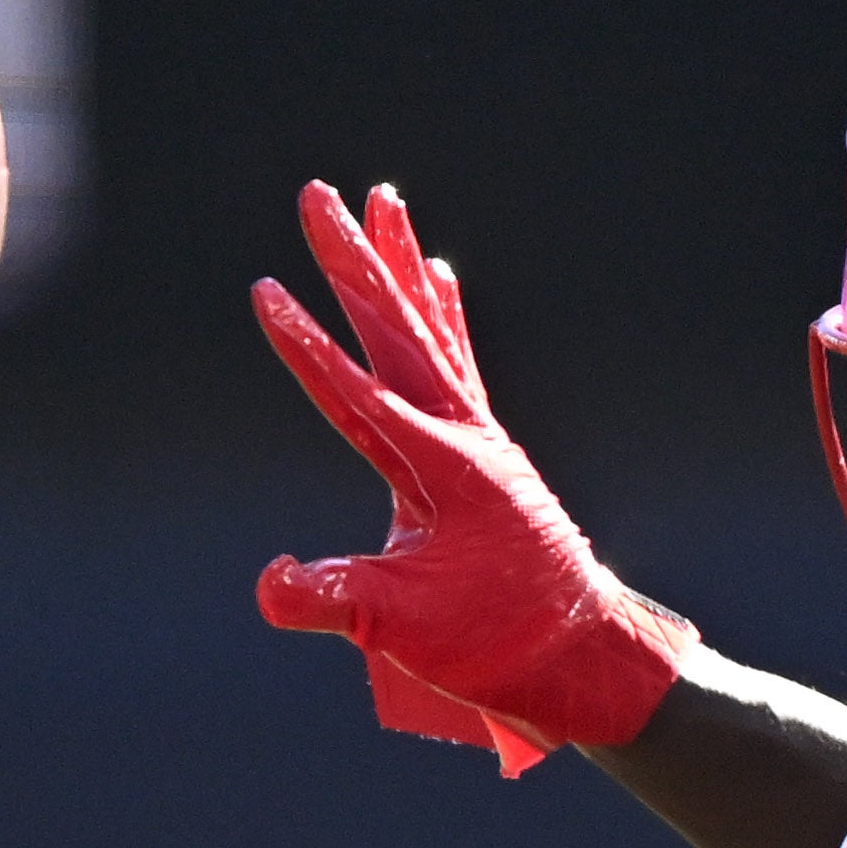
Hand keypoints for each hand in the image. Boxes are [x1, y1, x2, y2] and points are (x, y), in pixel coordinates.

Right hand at [250, 180, 695, 777]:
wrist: (581, 655)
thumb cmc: (497, 642)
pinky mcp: (487, 452)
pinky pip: (460, 362)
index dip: (307, 344)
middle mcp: (462, 434)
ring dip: (402, 266)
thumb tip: (268, 586)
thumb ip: (333, 600)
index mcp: (437, 465)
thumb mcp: (402, 628)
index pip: (355, 391)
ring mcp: (479, 437)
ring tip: (385, 200)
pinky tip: (442, 280)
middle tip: (318, 192)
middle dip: (354, 259)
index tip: (266, 291)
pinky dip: (444, 318)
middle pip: (396, 329)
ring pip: (430, 330)